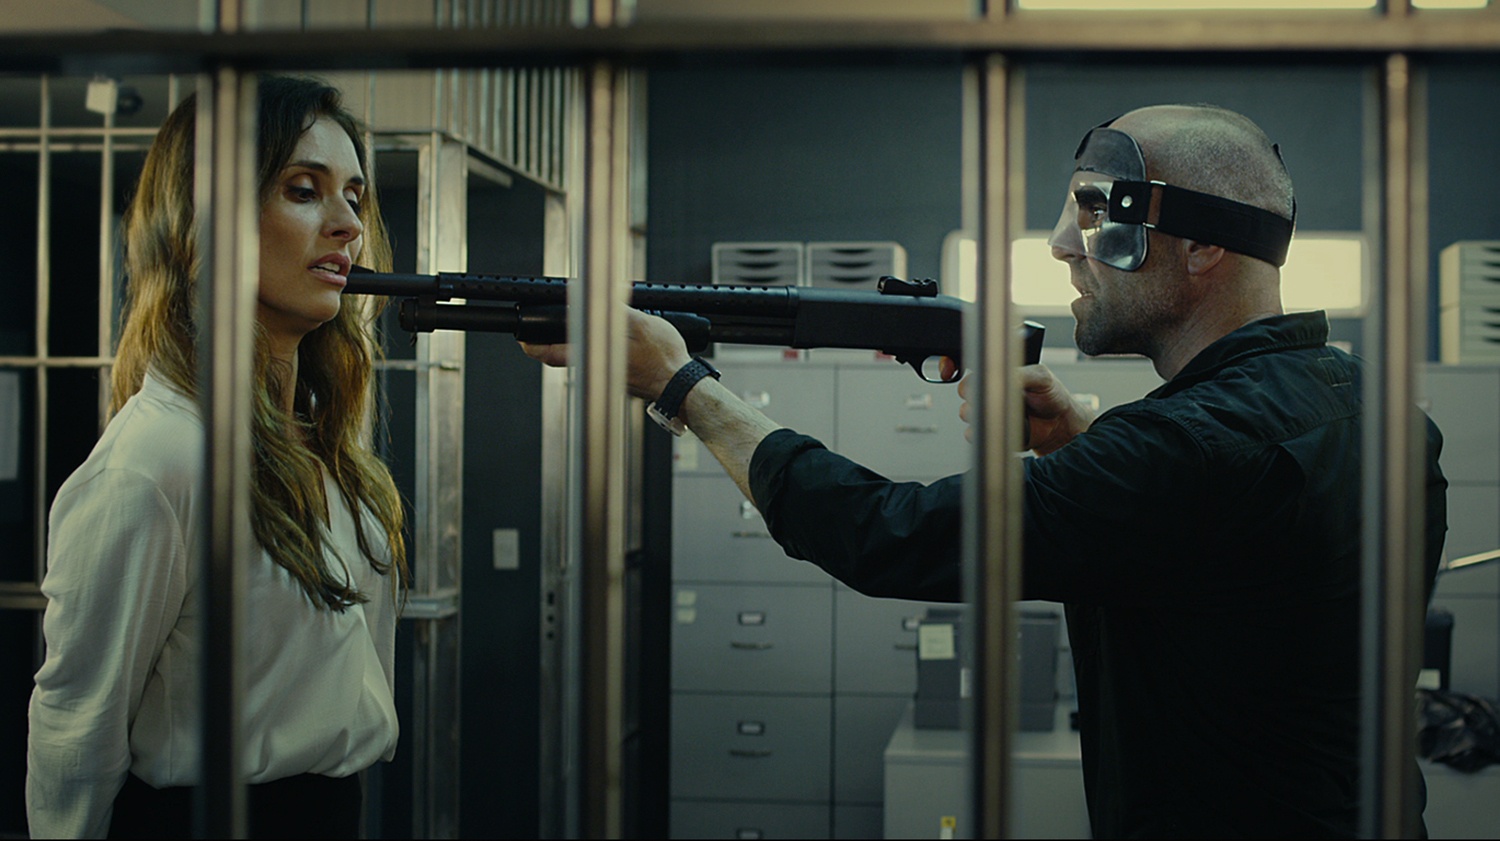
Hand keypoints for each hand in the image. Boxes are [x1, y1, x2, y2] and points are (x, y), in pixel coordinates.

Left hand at [519, 308, 693, 401]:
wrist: (682, 385)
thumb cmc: (663, 359)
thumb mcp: (638, 322)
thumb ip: (610, 309)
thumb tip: (586, 296)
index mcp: (593, 358)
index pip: (549, 353)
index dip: (532, 343)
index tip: (523, 335)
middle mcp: (596, 371)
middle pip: (561, 356)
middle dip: (550, 341)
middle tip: (543, 328)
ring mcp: (608, 377)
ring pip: (582, 359)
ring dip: (578, 343)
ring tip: (578, 325)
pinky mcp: (621, 379)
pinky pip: (601, 363)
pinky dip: (600, 350)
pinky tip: (614, 339)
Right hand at [954, 363, 1094, 453]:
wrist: (1060, 424)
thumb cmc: (1052, 396)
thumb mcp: (1041, 377)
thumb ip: (1020, 374)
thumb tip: (1003, 376)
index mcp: (998, 373)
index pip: (972, 370)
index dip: (964, 373)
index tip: (966, 377)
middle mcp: (990, 391)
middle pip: (965, 392)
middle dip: (976, 396)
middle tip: (998, 397)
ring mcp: (988, 411)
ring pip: (967, 413)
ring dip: (984, 414)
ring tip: (1008, 413)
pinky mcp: (990, 431)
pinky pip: (974, 434)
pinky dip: (986, 432)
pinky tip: (1003, 426)